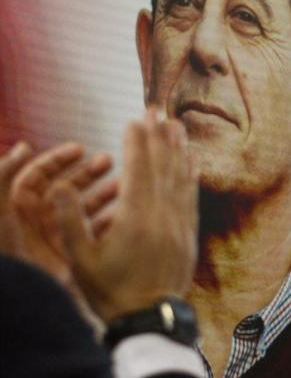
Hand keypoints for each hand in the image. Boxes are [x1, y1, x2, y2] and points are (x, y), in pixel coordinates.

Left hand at [6, 142, 116, 289]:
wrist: (16, 299)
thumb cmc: (5, 255)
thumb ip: (4, 174)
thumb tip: (25, 146)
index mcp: (16, 207)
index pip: (38, 174)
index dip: (59, 159)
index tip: (82, 149)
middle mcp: (36, 221)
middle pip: (64, 187)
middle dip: (86, 172)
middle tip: (109, 160)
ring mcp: (54, 239)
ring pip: (82, 208)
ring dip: (102, 193)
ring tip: (123, 185)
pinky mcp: (70, 257)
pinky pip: (93, 234)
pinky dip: (109, 222)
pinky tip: (124, 213)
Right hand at [53, 110, 197, 322]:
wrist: (149, 317)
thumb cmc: (110, 290)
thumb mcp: (80, 258)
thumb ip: (70, 220)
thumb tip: (60, 185)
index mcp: (135, 217)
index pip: (138, 169)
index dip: (137, 141)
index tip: (135, 118)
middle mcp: (162, 215)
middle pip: (162, 166)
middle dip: (159, 135)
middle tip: (158, 108)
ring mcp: (179, 223)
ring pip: (181, 177)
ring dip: (179, 148)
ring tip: (177, 124)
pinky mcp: (189, 233)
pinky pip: (192, 195)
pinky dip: (191, 174)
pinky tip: (192, 160)